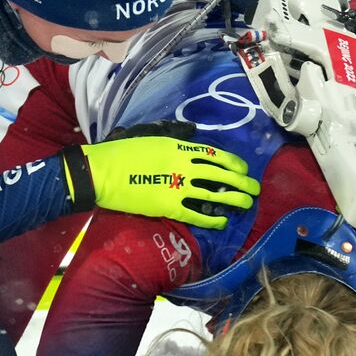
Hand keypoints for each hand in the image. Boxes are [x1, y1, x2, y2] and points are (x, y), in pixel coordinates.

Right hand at [61, 123, 259, 229]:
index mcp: (177, 146)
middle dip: (240, 181)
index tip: (242, 168)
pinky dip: (212, 219)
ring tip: (246, 204)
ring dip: (233, 199)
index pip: (213, 154)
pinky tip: (222, 221)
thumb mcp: (149, 136)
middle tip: (254, 188)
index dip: (232, 162)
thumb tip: (191, 134)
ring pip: (213, 194)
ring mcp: (176, 186)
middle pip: (219, 174)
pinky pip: (196, 213)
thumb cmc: (120, 151)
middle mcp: (182, 164)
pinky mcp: (167, 206)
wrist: (100, 172)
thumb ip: (172, 137)